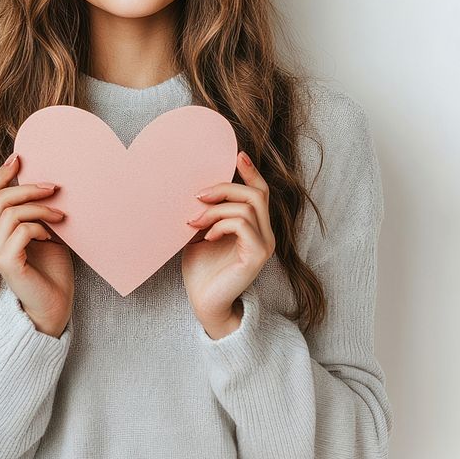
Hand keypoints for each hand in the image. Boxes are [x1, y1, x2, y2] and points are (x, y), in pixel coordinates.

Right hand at [0, 153, 73, 336]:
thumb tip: (43, 179)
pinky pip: (21, 230)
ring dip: (40, 209)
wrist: (54, 303)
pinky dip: (40, 228)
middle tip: (55, 188)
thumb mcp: (42, 230)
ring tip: (61, 217)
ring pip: (11, 212)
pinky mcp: (6, 261)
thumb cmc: (51, 268)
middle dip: (28, 188)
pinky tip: (51, 238)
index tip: (20, 158)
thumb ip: (34, 211)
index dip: (2, 175)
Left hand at [181, 150, 275, 338]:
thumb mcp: (200, 234)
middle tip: (197, 195)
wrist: (204, 303)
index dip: (252, 172)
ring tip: (195, 221)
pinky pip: (243, 225)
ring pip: (247, 207)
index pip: (260, 192)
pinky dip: (221, 224)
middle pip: (256, 194)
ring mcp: (264, 245)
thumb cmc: (201, 271)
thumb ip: (205, 214)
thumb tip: (194, 189)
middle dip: (225, 187)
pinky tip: (206, 236)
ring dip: (216, 209)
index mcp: (255, 227)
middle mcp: (265, 234)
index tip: (237, 155)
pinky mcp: (257, 256)